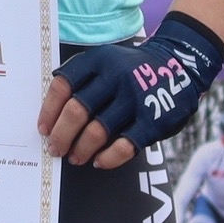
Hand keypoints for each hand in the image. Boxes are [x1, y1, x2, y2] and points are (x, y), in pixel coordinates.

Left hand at [42, 12, 223, 168]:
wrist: (180, 63)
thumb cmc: (131, 68)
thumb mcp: (105, 60)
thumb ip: (81, 79)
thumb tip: (51, 116)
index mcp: (98, 61)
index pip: (62, 87)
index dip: (48, 111)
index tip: (43, 129)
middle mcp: (115, 77)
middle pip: (76, 111)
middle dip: (61, 135)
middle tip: (55, 149)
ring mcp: (136, 99)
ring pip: (97, 131)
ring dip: (81, 149)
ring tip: (75, 157)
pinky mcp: (154, 120)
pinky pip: (124, 146)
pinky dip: (108, 158)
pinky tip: (99, 161)